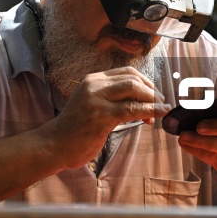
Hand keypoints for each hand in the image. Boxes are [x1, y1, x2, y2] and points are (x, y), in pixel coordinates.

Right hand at [37, 66, 170, 170]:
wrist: (54, 144)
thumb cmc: (74, 129)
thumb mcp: (91, 104)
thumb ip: (110, 98)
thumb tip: (139, 100)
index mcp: (92, 80)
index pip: (126, 72)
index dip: (145, 81)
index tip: (153, 93)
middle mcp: (94, 85)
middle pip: (132, 79)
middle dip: (151, 90)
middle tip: (160, 101)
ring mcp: (97, 100)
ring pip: (134, 91)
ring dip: (153, 99)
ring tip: (162, 108)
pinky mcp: (101, 116)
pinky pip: (132, 109)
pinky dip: (151, 110)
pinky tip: (160, 113)